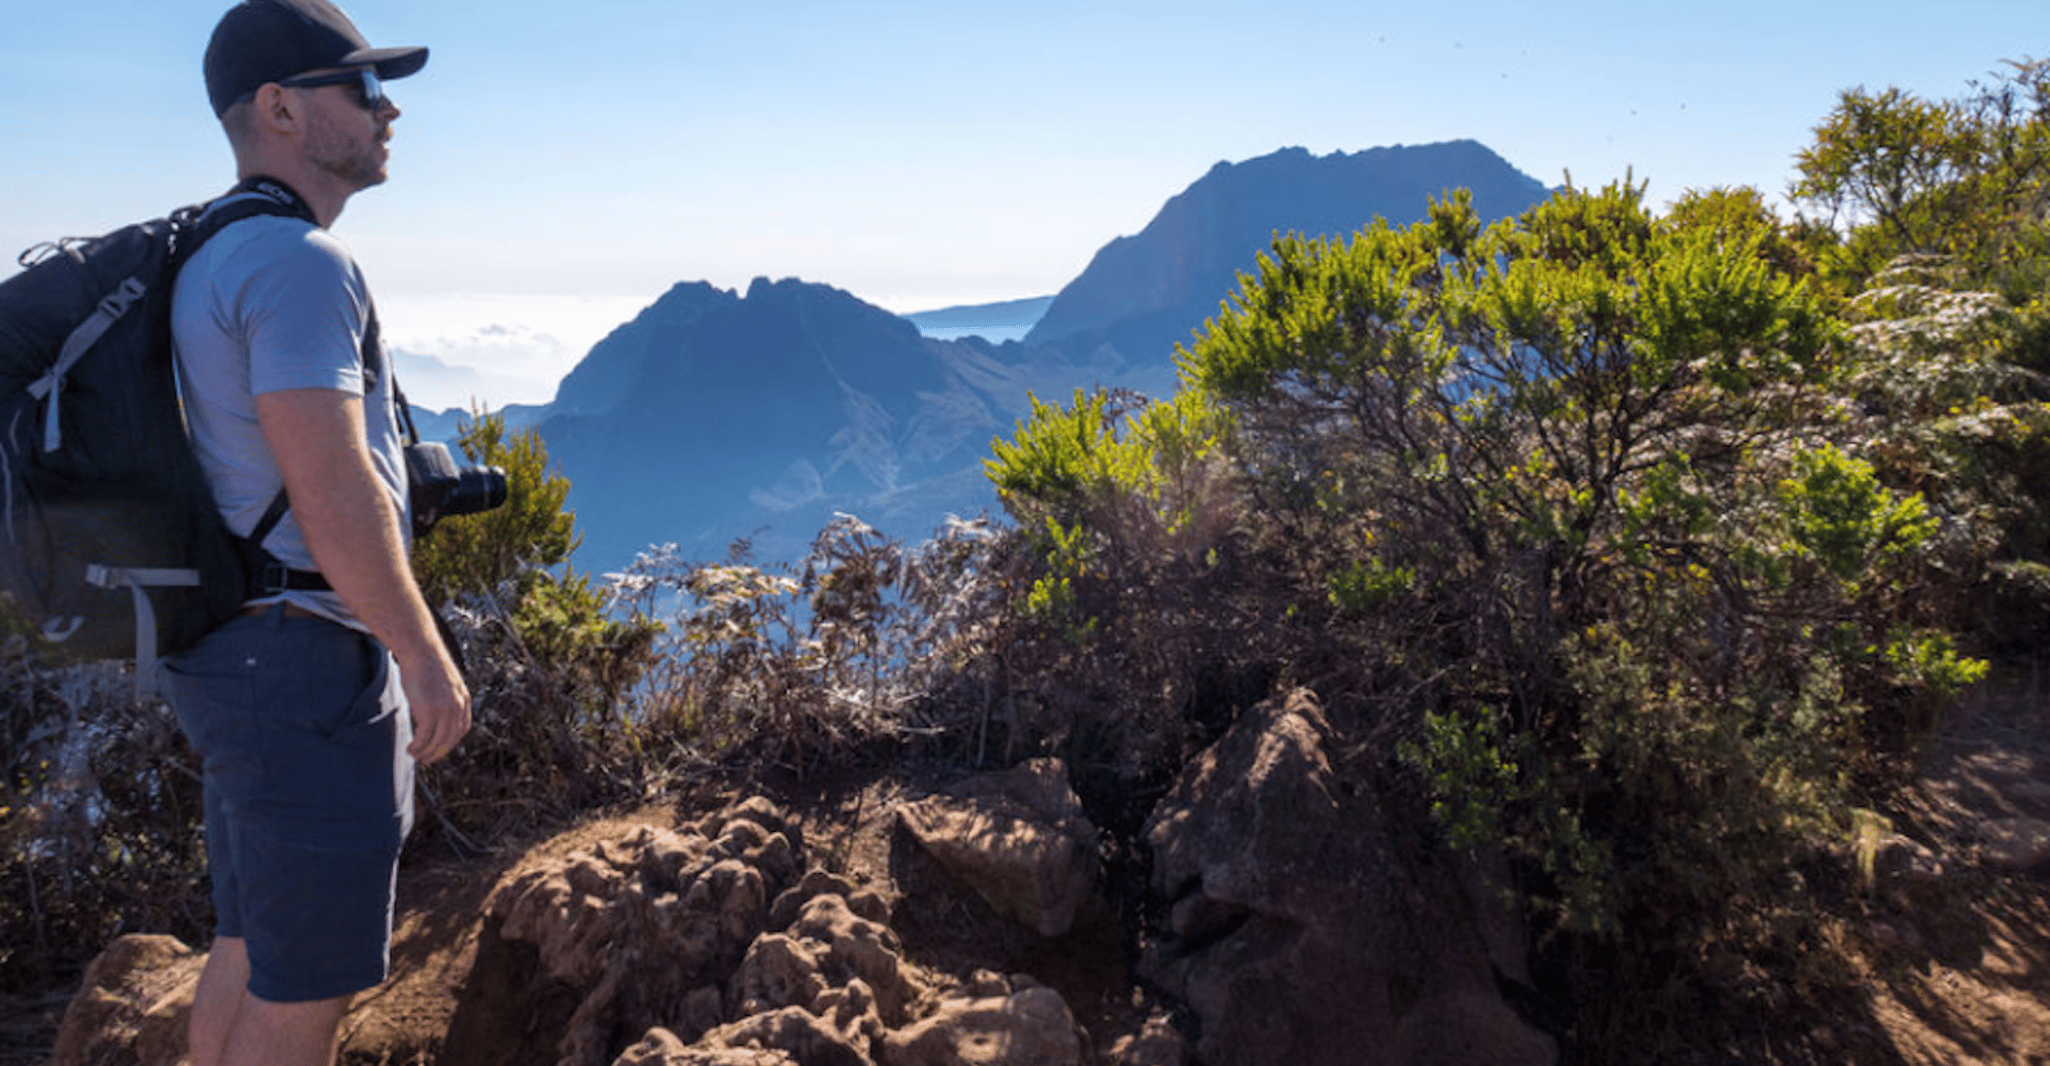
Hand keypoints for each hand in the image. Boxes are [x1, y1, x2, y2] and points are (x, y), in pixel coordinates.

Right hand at [398, 644, 470, 764]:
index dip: (450, 742)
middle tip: (426, 760)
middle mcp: (458, 707)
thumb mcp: (444, 683)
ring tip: (416, 756)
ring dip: (426, 753)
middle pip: (451, 739)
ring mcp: (445, 709)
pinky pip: (424, 737)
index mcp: (464, 700)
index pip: (462, 729)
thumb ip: (445, 697)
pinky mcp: (430, 711)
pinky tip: (411, 749)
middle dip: (438, 753)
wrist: (420, 650)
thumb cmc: (426, 664)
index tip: (439, 749)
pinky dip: (418, 747)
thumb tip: (436, 711)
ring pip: (438, 741)